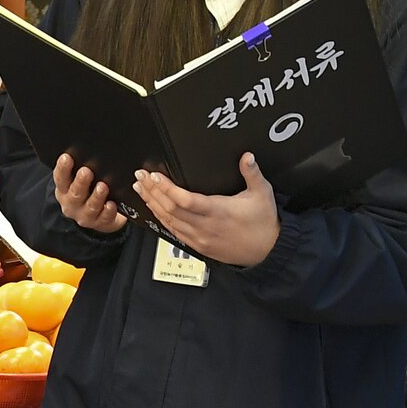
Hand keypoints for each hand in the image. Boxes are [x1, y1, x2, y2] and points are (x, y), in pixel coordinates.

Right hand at [54, 153, 127, 233]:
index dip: (63, 168)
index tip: (66, 157)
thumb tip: (89, 149)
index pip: (60, 178)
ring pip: (90, 207)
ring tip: (102, 187)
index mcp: (64, 189)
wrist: (95, 214)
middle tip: (86, 171)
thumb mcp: (78, 179)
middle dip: (81, 182)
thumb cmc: (87, 190)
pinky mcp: (98, 223)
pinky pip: (103, 218)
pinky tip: (112, 204)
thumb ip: (79, 167)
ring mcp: (84, 215)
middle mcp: (71, 203)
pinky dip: (108, 211)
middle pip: (75, 193)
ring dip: (96, 197)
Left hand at [138, 153, 280, 266]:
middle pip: (170, 209)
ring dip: (152, 204)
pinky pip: (173, 232)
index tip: (154, 176)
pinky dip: (160, 219)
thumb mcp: (262, 194)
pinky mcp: (197, 246)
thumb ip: (253, 173)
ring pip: (168, 221)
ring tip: (141, 188)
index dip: (166, 188)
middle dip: (152, 191)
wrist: (266, 251)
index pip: (184, 200)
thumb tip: (247, 156)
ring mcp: (198, 238)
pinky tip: (153, 208)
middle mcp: (204, 226)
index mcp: (218, 211)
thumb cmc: (264, 222)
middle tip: (140, 176)